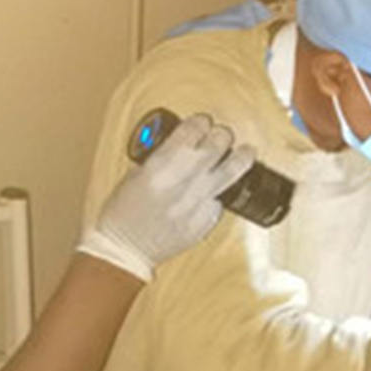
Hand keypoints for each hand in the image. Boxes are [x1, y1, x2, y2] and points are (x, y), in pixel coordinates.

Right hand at [77, 113, 255, 281]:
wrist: (125, 248)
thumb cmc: (122, 214)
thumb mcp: (135, 174)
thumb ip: (160, 159)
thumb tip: (180, 147)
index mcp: (162, 165)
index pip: (193, 130)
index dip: (201, 122)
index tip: (203, 122)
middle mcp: (184, 181)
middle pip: (217, 144)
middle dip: (221, 135)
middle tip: (221, 135)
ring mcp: (199, 202)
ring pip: (232, 170)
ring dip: (241, 157)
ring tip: (248, 151)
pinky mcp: (208, 220)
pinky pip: (222, 200)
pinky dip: (220, 192)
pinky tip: (217, 189)